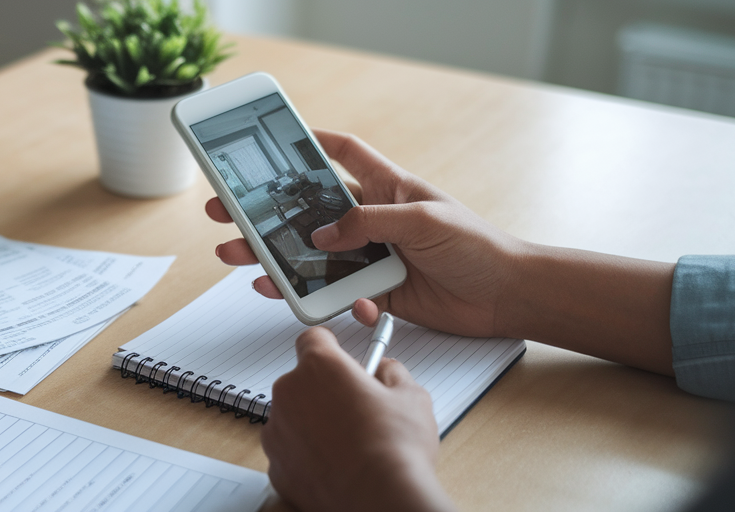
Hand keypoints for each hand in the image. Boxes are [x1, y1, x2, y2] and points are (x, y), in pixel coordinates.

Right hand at [207, 129, 527, 336]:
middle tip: (229, 211)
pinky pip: (331, 294)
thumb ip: (369, 223)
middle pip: (309, 211)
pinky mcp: (373, 292)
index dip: (314, 142)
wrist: (506, 297)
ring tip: (238, 256)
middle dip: (267, 211)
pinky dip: (312, 298)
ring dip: (274, 258)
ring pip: (310, 256)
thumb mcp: (424, 221)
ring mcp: (370, 257)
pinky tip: (297, 297)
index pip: (345, 154)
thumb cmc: (478, 247)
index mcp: (388, 188)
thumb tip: (323, 233)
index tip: (277, 139)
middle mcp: (373, 221)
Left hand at [262, 326, 453, 511]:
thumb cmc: (395, 448)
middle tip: (356, 410)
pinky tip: (335, 466)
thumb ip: (392, 374)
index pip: (313, 339)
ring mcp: (277, 431)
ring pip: (293, 418)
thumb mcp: (411, 396)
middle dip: (325, 391)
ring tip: (349, 444)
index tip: (341, 357)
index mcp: (319, 366)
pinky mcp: (276, 466)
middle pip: (302, 381)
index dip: (330, 347)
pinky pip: (289, 452)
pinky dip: (306, 456)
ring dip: (313, 424)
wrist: (379, 498)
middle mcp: (289, 394)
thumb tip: (386, 371)